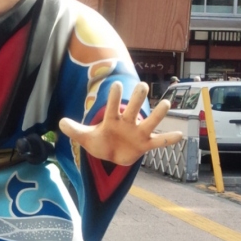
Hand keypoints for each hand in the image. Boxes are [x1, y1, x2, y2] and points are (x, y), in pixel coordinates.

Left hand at [59, 81, 182, 166]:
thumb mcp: (85, 138)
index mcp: (112, 120)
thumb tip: (60, 123)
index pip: (112, 107)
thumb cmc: (101, 142)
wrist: (112, 156)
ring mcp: (138, 133)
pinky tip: (180, 135)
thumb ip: (75, 130)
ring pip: (149, 122)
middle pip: (133, 109)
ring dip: (157, 114)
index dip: (114, 98)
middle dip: (137, 99)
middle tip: (142, 85)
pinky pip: (158, 142)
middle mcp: (127, 123)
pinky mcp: (145, 145)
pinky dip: (168, 139)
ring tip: (166, 104)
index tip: (115, 85)